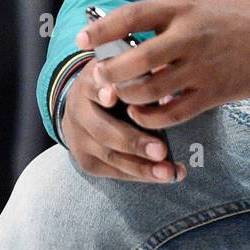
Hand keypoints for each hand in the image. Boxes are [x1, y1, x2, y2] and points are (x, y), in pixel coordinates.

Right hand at [61, 58, 184, 183]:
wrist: (80, 109)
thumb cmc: (114, 86)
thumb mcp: (122, 74)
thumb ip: (142, 79)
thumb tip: (169, 96)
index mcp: (89, 84)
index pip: (92, 87)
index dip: (101, 92)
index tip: (112, 95)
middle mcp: (79, 113)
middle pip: (104, 131)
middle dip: (134, 142)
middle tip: (161, 151)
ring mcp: (80, 140)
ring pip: (111, 156)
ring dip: (143, 167)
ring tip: (169, 172)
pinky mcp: (86, 161)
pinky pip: (115, 172)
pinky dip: (141, 175)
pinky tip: (165, 175)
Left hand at [75, 0, 249, 135]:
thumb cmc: (227, 15)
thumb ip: (158, 13)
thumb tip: (117, 30)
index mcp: (181, 9)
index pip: (131, 17)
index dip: (101, 30)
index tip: (82, 40)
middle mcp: (190, 38)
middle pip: (136, 60)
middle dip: (109, 73)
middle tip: (100, 78)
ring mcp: (202, 68)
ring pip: (150, 91)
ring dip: (127, 96)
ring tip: (120, 95)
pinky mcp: (213, 93)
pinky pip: (172, 114)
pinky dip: (149, 117)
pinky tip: (141, 112)